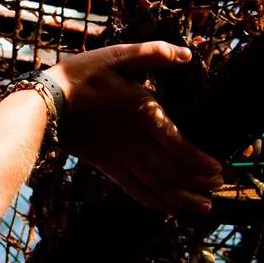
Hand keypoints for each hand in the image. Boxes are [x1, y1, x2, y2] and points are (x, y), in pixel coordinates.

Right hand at [46, 41, 222, 213]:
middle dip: (198, 184)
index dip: (200, 162)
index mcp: (142, 112)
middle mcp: (134, 141)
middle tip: (218, 188)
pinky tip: (169, 209)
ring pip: (156, 187)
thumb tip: (187, 54)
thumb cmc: (83, 74)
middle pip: (171, 172)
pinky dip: (156, 203)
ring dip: (182, 200)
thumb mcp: (118, 55)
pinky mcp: (108, 167)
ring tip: (203, 208)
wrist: (45, 101)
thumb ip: (153, 53)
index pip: (178, 145)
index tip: (218, 168)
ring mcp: (120, 158)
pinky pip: (135, 192)